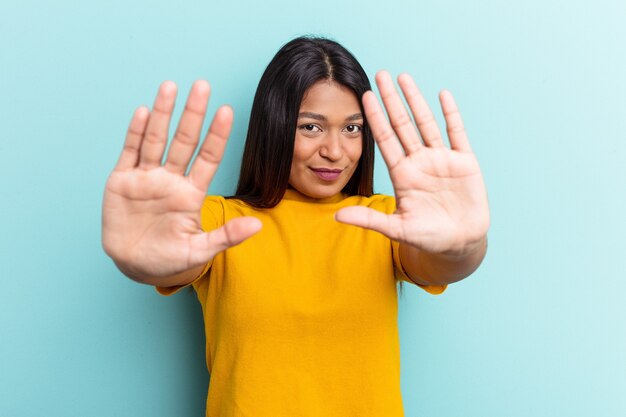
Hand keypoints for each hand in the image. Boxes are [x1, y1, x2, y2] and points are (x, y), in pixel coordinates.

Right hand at [102, 80, 260, 280]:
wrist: (134, 266)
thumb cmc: (169, 260)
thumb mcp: (200, 251)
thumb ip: (227, 237)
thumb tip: (258, 226)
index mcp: (191, 193)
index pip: (208, 158)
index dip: (217, 136)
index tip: (227, 111)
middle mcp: (170, 179)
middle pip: (184, 141)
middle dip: (193, 114)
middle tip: (202, 85)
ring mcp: (146, 178)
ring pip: (156, 139)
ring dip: (163, 114)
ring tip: (171, 86)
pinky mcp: (122, 181)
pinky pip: (130, 152)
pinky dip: (136, 132)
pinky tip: (144, 112)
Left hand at [336, 71, 489, 255]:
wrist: (460, 244)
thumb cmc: (428, 238)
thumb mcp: (397, 230)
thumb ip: (369, 220)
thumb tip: (336, 216)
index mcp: (402, 175)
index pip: (385, 140)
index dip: (375, 118)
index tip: (364, 96)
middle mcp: (419, 162)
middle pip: (402, 124)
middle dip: (391, 100)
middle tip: (380, 74)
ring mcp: (441, 160)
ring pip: (426, 123)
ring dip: (416, 100)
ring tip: (404, 77)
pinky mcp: (465, 162)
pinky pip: (457, 133)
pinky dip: (451, 114)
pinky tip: (442, 94)